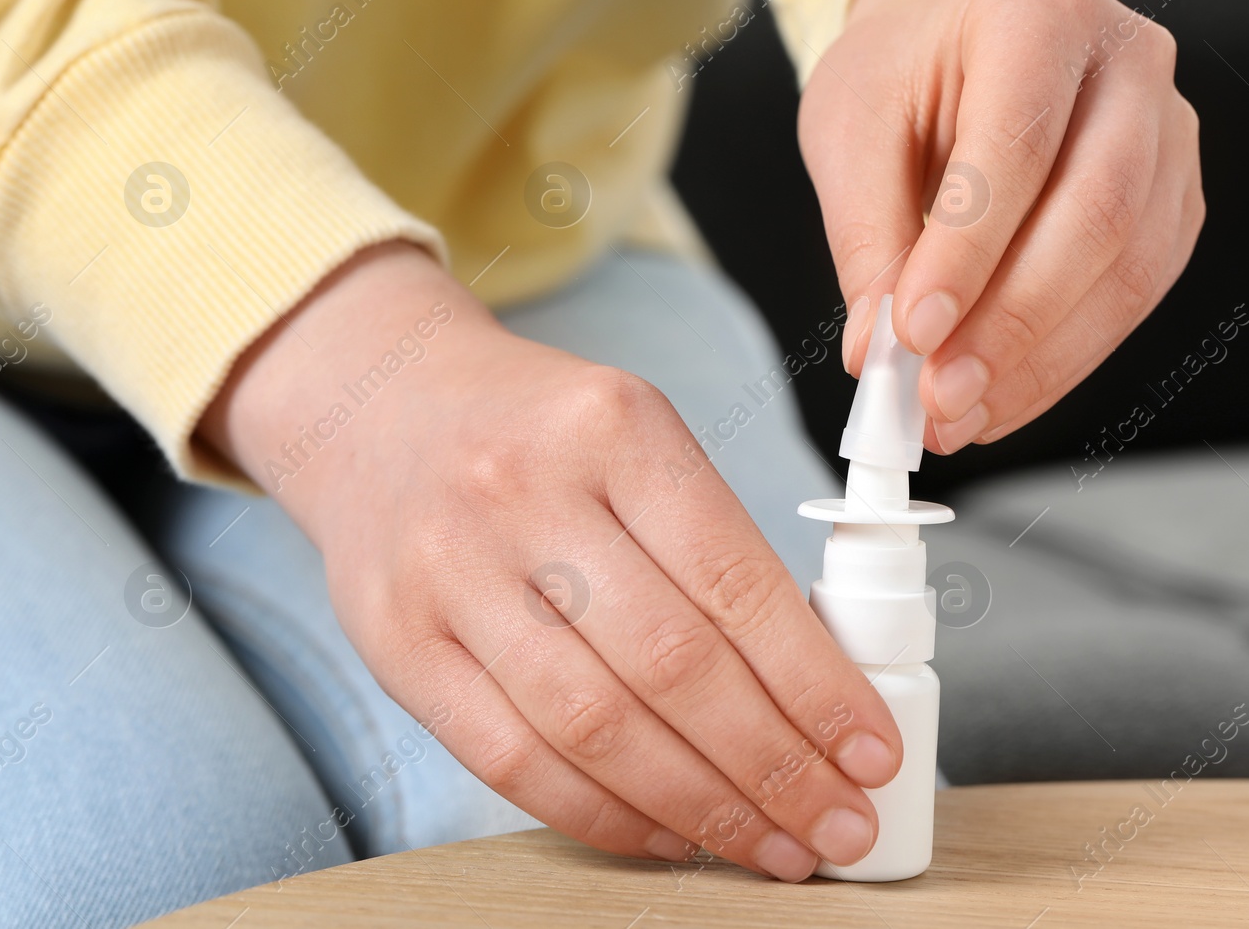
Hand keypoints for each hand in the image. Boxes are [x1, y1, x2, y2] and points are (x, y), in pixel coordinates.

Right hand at [200, 244, 903, 880]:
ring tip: (772, 847)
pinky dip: (603, 816)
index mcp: (614, 428)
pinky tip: (670, 835)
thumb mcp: (635, 437)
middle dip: (773, 767)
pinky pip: (511, 760)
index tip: (870, 750)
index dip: (815, 684)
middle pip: (672, 666)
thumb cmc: (536, 430)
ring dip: (701, 808)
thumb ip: (711, 546)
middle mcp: (524, 493)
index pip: (735, 581)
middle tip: (839, 826)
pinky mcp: (396, 644)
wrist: (378, 402)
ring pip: (595, 727)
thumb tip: (813, 689)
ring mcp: (449, 572)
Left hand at [799, 0, 1204, 452]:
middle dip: (1011, 325)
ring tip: (958, 413)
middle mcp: (1128, 61)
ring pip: (1129, 269)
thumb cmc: (905, 73)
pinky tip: (1001, 394)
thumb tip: (880, 352)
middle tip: (938, 398)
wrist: (953, 49)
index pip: (1018, 147)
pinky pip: (1135, 296)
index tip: (912, 334)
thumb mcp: (851, 129)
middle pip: (1097, 213)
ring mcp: (1168, 132)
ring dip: (1040, 362)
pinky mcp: (1173, 201)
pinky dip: (1063, 360)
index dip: (968, 254)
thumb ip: (866, 238)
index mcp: (1040, 9)